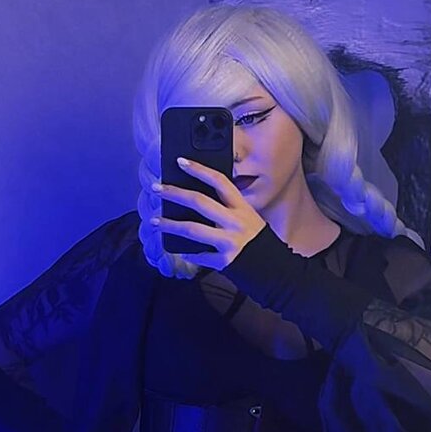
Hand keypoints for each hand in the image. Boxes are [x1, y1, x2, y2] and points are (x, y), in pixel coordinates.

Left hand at [150, 157, 266, 269]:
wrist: (276, 270)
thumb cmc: (259, 242)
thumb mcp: (250, 219)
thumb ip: (229, 210)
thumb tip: (198, 202)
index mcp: (242, 208)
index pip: (219, 181)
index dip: (199, 169)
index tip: (180, 161)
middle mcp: (235, 222)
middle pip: (199, 202)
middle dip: (175, 193)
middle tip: (157, 188)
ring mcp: (229, 242)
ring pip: (192, 229)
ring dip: (170, 224)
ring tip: (154, 220)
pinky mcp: (224, 261)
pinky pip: (199, 256)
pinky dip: (187, 253)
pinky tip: (178, 250)